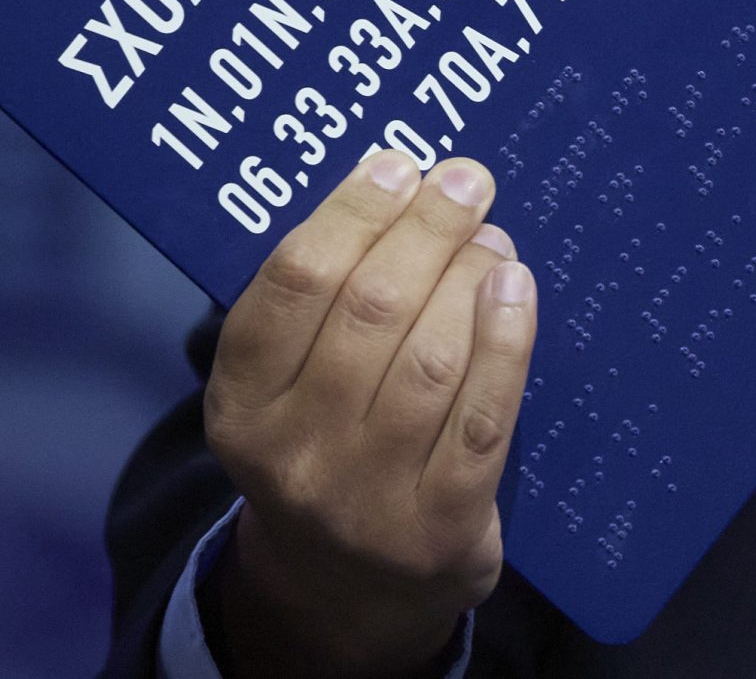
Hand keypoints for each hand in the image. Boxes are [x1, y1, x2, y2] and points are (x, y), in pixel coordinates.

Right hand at [202, 151, 536, 678]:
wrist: (347, 590)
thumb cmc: (325, 446)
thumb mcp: (285, 386)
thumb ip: (323, 298)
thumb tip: (404, 183)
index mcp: (241, 404)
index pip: (294, 284)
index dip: (351, 213)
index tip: (399, 166)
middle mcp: (294, 452)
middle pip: (370, 310)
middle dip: (427, 229)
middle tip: (466, 181)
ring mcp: (367, 495)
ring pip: (431, 357)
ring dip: (470, 277)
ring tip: (491, 237)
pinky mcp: (439, 524)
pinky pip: (483, 414)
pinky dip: (507, 339)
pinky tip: (515, 287)